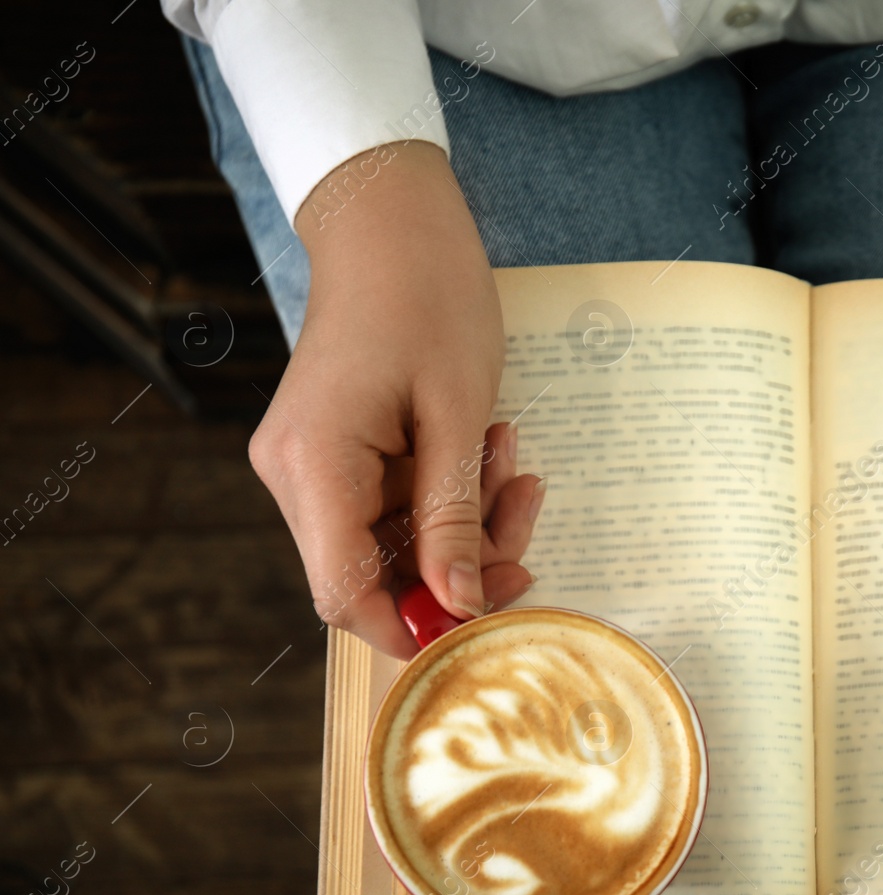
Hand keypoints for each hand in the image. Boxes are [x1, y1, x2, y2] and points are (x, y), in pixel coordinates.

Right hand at [248, 142, 542, 658]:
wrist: (393, 222)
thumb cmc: (428, 296)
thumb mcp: (458, 416)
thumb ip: (453, 518)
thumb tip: (461, 605)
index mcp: (314, 468)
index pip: (344, 594)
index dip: (413, 626)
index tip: (484, 625)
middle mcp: (297, 476)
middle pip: (377, 571)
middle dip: (461, 563)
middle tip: (526, 522)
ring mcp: (314, 466)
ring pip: (397, 541)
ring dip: (468, 521)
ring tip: (514, 465)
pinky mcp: (340, 453)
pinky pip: (398, 504)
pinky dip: (451, 494)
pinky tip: (492, 453)